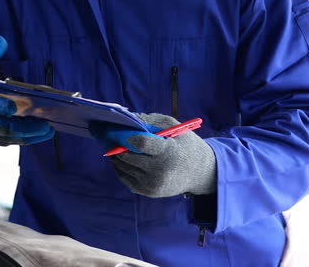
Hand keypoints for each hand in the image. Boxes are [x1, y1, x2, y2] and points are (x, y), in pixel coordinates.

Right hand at [0, 36, 54, 145]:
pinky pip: (2, 141)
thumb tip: (2, 40)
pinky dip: (20, 137)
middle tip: (47, 125)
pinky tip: (37, 132)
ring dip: (28, 135)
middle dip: (26, 128)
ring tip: (48, 129)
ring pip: (5, 138)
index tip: (15, 106)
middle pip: (1, 128)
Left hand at [90, 113, 215, 197]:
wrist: (201, 174)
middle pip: (127, 155)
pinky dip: (119, 167)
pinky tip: (120, 157)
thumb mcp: (176, 128)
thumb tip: (129, 117)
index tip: (117, 129)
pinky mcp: (148, 192)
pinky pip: (125, 177)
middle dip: (115, 144)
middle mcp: (160, 171)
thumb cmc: (186, 146)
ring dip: (115, 155)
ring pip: (123, 167)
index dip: (126, 135)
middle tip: (107, 135)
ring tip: (112, 144)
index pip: (141, 143)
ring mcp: (153, 184)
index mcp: (169, 152)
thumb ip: (152, 121)